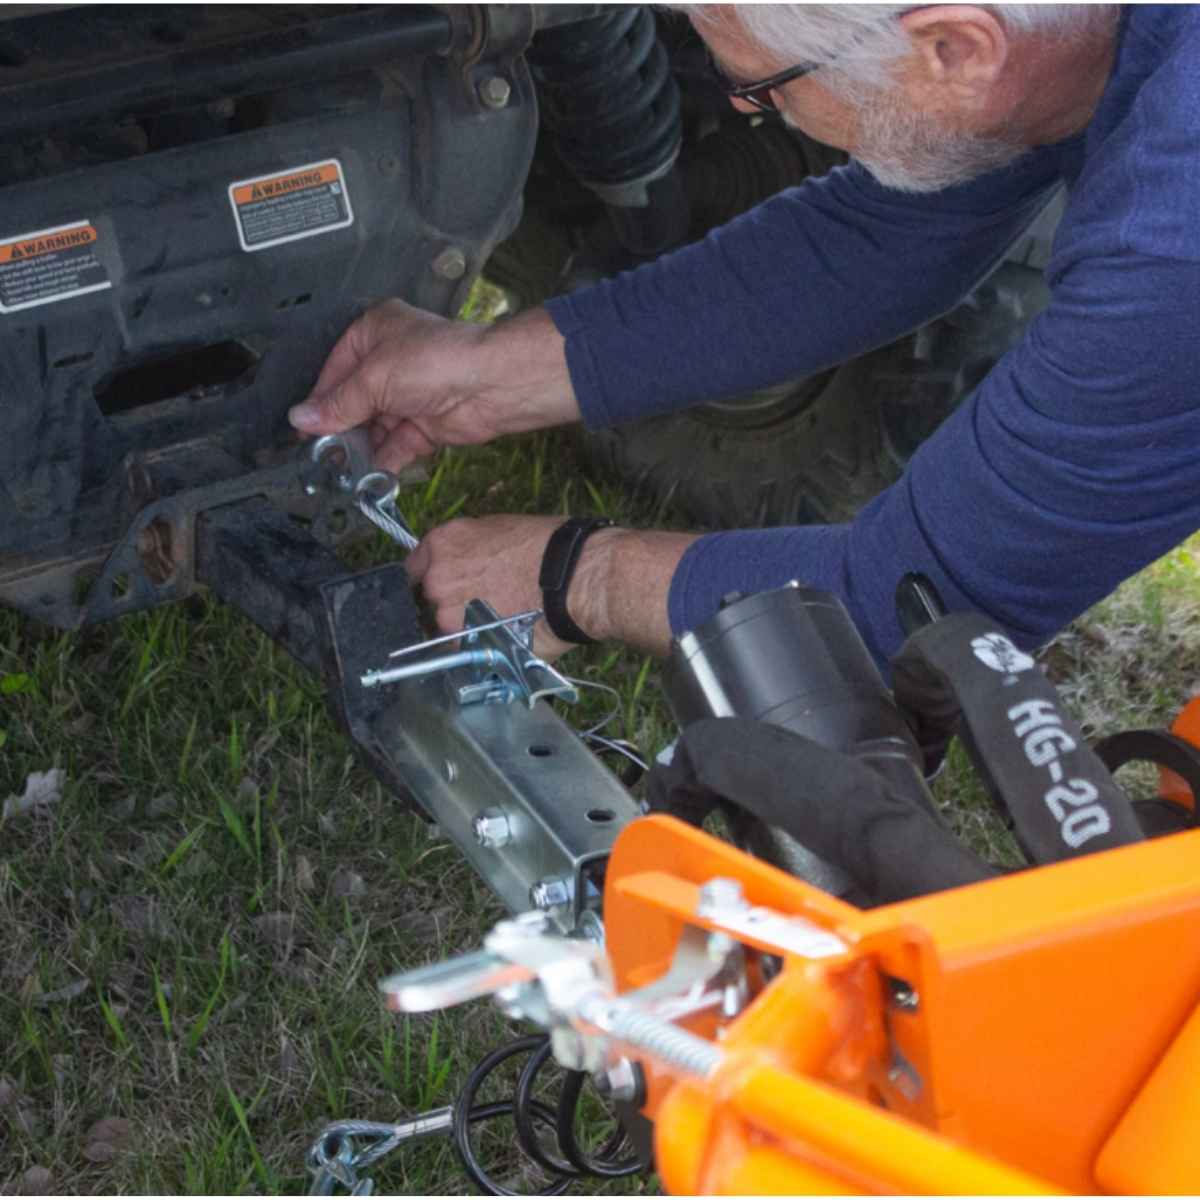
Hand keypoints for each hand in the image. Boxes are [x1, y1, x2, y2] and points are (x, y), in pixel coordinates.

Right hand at [288, 299, 578, 471]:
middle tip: (319, 451)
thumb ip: (338, 403)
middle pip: (353, 401)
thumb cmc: (439, 359)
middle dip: (338, 427)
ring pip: (373, 427)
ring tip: (341, 468)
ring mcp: (409, 395)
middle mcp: (390, 362)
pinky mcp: (425, 424)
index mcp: (373, 333)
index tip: (303, 427)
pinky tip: (367, 475)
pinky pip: (395, 446)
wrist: (490, 384)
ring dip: (359, 448)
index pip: (334, 370)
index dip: (319, 400)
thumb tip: (303, 417)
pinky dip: (383, 461)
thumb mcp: (374, 377)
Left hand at [407, 514, 700, 659]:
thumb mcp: (500, 530)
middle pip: (429, 600)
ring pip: (446, 628)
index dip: (432, 578)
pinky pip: (464, 651)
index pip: (415, 567)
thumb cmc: (549, 548)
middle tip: (483, 605)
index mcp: (442, 544)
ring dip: (466, 629)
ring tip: (500, 624)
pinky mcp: (466, 644)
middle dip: (450, 604)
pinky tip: (503, 638)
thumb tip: (468, 565)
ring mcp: (447, 615)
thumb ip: (470, 550)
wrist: (574, 578)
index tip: (446, 587)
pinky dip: (479, 648)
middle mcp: (436, 578)